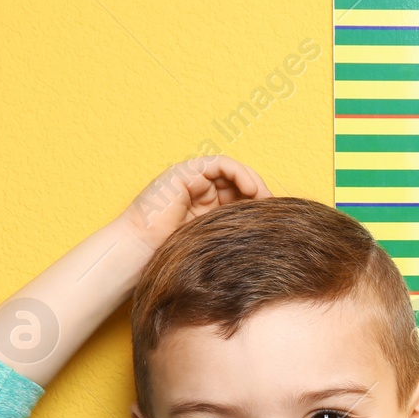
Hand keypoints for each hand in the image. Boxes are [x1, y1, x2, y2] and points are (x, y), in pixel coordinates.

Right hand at [119, 155, 272, 251]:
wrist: (142, 251)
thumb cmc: (173, 254)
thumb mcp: (214, 244)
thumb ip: (233, 234)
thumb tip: (267, 240)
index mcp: (208, 208)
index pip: (240, 197)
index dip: (259, 204)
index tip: (276, 219)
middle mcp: (201, 191)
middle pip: (239, 183)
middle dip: (259, 193)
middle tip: (274, 208)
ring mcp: (192, 180)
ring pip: (231, 171)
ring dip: (252, 181)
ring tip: (264, 198)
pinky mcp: (185, 173)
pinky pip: (218, 164)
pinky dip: (238, 172)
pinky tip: (250, 189)